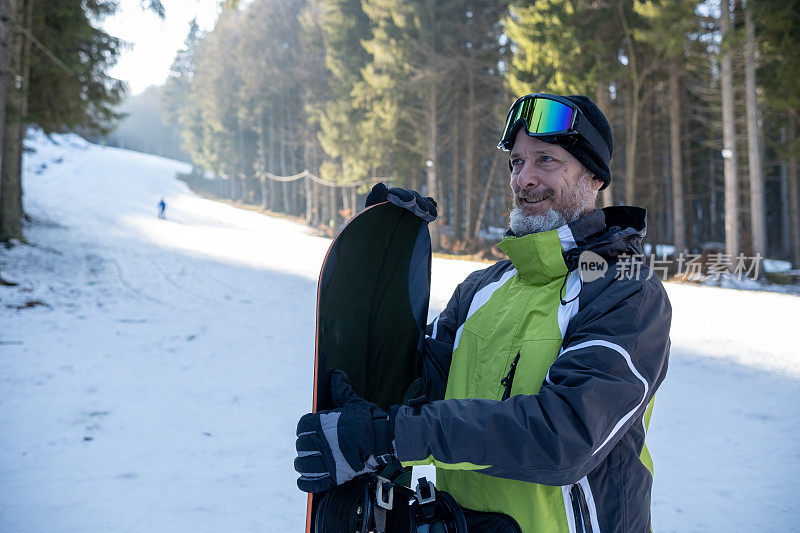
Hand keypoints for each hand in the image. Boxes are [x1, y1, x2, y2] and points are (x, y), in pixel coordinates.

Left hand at [294, 370, 396, 492]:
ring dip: (303, 464)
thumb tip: (336, 375)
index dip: (305, 429)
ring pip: (303, 464)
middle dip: (305, 447)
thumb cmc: (369, 421)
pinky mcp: (333, 476)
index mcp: (322, 423)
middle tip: (312, 448)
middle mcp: (320, 442)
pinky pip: (311, 482)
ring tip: (308, 463)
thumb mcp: (354, 403)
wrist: (384, 440)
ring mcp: (327, 460)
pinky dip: (306, 482)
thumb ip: (341, 390)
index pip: (302, 426)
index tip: (310, 431)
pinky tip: (305, 479)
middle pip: (301, 446)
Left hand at [365, 182, 437, 222]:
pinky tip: (434, 207)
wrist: (382, 245)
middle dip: (419, 202)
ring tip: (431, 214)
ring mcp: (410, 208)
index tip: (410, 202)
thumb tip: (381, 185)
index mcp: (388, 198)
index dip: (404, 196)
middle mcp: (400, 201)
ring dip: (427, 206)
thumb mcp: (372, 214)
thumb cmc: (373, 228)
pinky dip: (431, 207)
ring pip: (421, 202)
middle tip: (423, 211)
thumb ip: (375, 199)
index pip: (398, 193)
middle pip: (412, 197)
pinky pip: (426, 208)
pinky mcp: (417, 215)